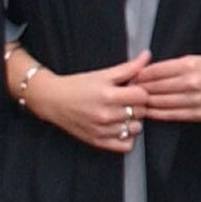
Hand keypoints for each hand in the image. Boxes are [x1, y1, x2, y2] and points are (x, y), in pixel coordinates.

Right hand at [24, 55, 145, 153]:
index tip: (133, 90)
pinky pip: (126, 145)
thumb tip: (147, 56)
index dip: (140, 91)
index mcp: (108, 95)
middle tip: (127, 100)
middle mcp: (105, 115)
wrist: (53, 100)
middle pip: (140, 112)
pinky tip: (120, 127)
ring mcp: (102, 130)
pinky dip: (127, 137)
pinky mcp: (98, 142)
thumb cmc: (78, 85)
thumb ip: (128, 67)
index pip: (142, 96)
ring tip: (123, 113)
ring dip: (134, 121)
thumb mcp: (103, 74)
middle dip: (137, 105)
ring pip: (136, 129)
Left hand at [127, 49, 200, 124]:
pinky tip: (149, 113)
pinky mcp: (199, 114)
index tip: (130, 77)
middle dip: (138, 90)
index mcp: (190, 65)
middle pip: (155, 88)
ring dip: (146, 104)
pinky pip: (172, 115)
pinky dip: (158, 114)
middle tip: (125, 92)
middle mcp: (191, 83)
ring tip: (134, 104)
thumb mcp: (198, 59)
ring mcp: (195, 100)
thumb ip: (175, 65)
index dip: (139, 75)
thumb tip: (149, 71)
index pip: (155, 71)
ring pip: (161, 103)